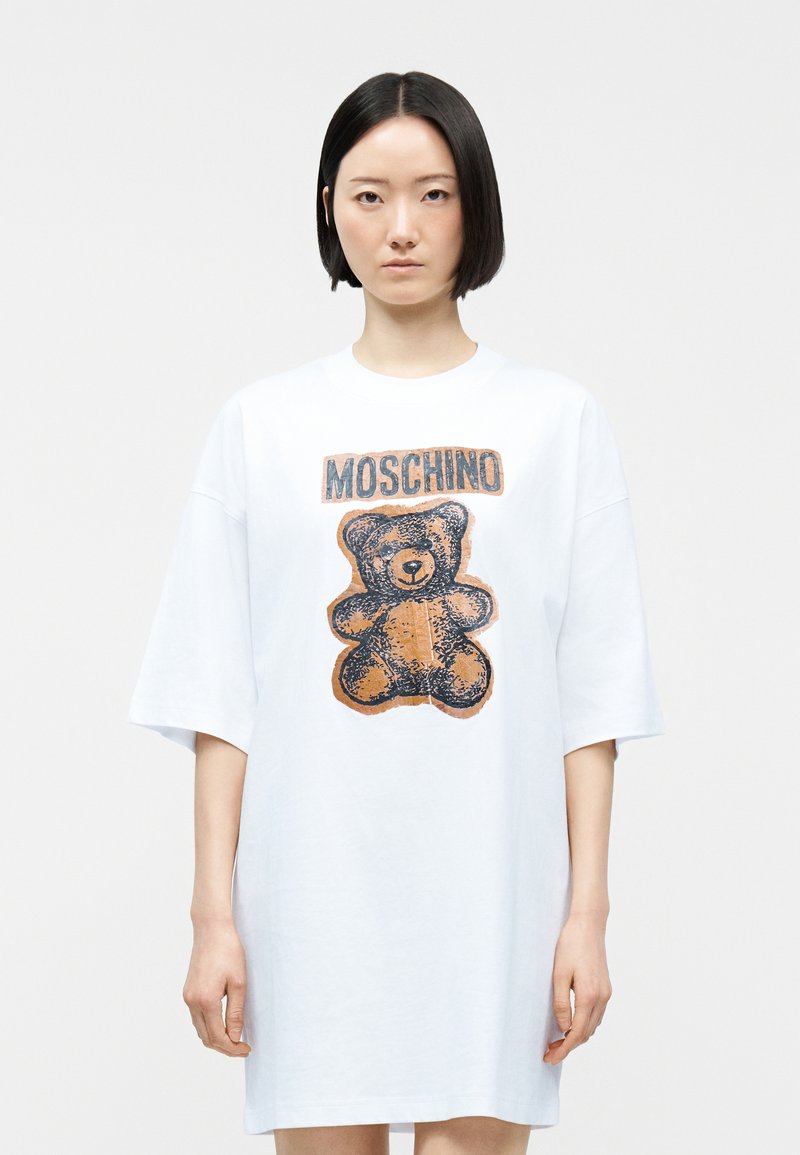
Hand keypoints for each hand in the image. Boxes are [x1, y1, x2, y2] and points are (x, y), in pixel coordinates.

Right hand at [183, 919, 251, 1056]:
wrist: (211, 929)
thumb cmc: (228, 951)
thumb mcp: (239, 982)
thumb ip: (236, 1012)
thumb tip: (235, 1037)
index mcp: (205, 1001)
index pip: (218, 1037)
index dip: (233, 1048)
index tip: (247, 1049)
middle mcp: (192, 1002)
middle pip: (206, 1038)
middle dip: (224, 1047)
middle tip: (242, 1047)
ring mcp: (188, 997)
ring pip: (200, 1030)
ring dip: (216, 1038)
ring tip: (235, 1038)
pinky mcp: (188, 992)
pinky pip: (197, 1018)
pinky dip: (209, 1027)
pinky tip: (223, 1024)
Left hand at [543, 910, 611, 1063]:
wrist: (589, 925)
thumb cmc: (571, 945)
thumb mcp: (559, 973)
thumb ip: (561, 1002)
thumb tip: (563, 1028)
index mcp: (589, 996)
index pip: (577, 1034)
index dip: (564, 1049)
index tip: (550, 1058)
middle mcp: (602, 998)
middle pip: (586, 1033)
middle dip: (569, 1046)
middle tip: (549, 1053)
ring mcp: (606, 993)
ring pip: (593, 1026)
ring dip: (577, 1037)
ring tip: (557, 1041)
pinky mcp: (606, 988)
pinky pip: (596, 1015)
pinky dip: (585, 1025)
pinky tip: (572, 1024)